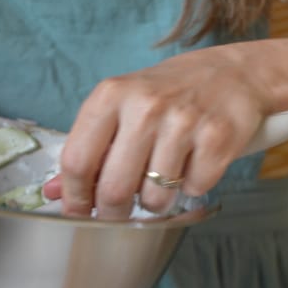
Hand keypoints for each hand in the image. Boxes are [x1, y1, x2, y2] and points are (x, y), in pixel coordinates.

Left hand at [47, 45, 270, 218]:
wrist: (232, 73)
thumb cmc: (170, 93)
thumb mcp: (122, 107)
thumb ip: (90, 148)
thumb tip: (55, 193)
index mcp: (111, 95)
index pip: (77, 161)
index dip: (75, 197)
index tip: (80, 212)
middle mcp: (146, 106)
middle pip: (115, 189)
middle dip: (115, 213)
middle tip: (121, 214)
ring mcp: (185, 122)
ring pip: (156, 197)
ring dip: (158, 202)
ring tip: (164, 181)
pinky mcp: (218, 138)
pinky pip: (195, 189)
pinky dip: (194, 186)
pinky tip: (196, 164)